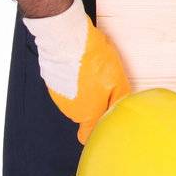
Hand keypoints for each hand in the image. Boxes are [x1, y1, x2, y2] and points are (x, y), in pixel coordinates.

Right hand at [22, 0, 130, 143]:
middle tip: (105, 83)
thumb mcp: (117, 80)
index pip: (87, 136)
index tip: (104, 122)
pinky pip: (67, 86)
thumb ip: (119, 100)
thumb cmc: (92, 60)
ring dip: (84, 88)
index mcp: (87, 113)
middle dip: (95, 102)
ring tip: (93, 70)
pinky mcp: (52, 82)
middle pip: (85, 113)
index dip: (96, 130)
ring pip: (76, 98)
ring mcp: (58, 96)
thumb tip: (123, 110)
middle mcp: (70, 109)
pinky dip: (74, 79)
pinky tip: (82, 65)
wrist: (68, 39)